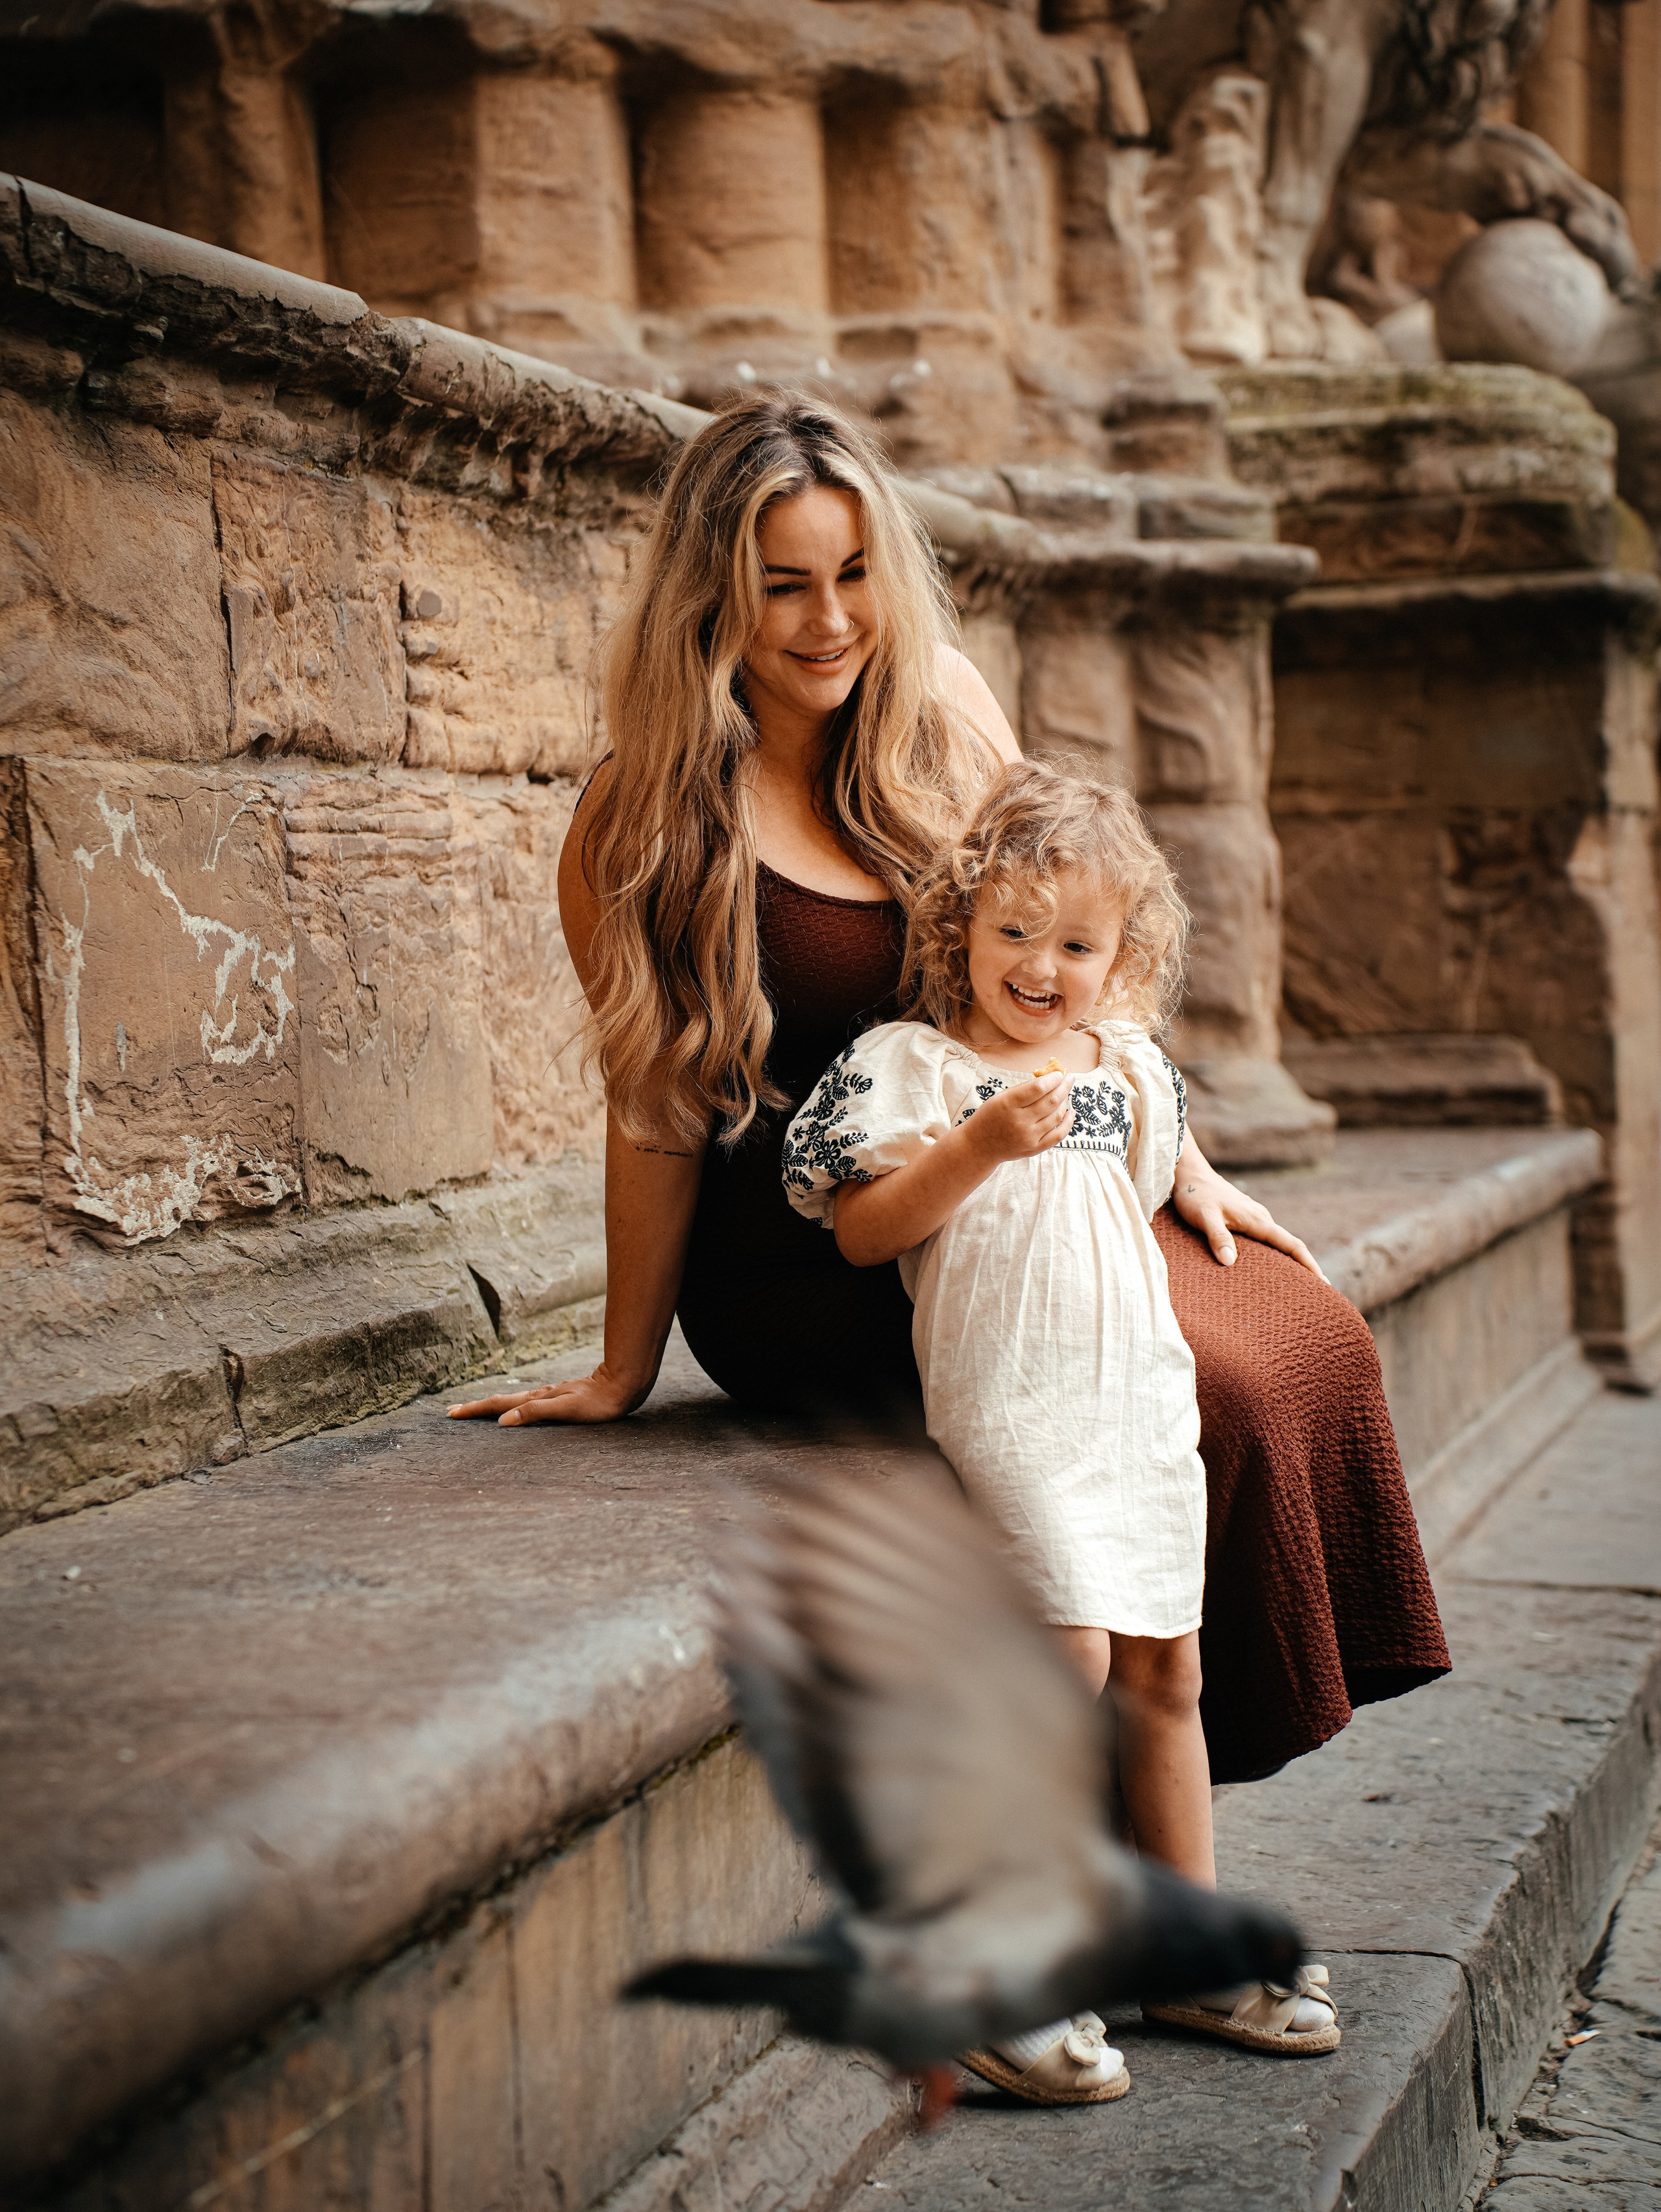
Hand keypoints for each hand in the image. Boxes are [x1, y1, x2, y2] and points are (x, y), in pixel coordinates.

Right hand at [447, 1363, 650, 1425]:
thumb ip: (535, 1413)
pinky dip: (513, 1406)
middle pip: (501, 1401)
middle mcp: (540, 1396)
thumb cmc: (598, 1403)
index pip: (499, 1405)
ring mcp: (549, 1396)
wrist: (622, 1385)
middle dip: (476, 1407)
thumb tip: (503, 1421)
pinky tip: (517, 1408)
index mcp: (537, 1400)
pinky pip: (528, 1403)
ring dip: (492, 1405)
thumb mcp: (566, 1410)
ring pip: (514, 1401)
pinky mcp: (560, 1397)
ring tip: (477, 1410)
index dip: (475, 1410)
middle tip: (453, 1412)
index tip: (452, 1413)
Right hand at [963, 1073, 1072, 1166]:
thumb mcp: (1000, 1097)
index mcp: (1008, 1104)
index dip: (1053, 1078)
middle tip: (1069, 1078)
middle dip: (1064, 1086)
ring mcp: (1028, 1137)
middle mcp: (1019, 1121)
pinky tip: (1070, 1112)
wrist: (979, 1146)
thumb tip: (1049, 1078)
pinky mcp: (1034, 1149)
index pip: (1038, 1088)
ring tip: (1066, 1093)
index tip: (1059, 1073)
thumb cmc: (990, 1116)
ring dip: (1065, 1101)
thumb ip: (1023, 1089)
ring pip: (1056, 1116)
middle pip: (1051, 1101)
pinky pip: (1058, 1135)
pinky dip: (1067, 1122)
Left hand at [1172, 1163, 1325, 1279]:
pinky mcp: (1244, 1218)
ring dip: (1289, 1261)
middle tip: (1318, 1292)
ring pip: (1278, 1242)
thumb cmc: (1196, 1195)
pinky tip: (1268, 1266)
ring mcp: (1254, 1218)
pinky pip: (1265, 1239)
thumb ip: (1218, 1237)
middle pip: (1290, 1246)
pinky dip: (1274, 1254)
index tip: (1323, 1283)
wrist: (1189, 1174)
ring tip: (1297, 1286)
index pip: (1292, 1245)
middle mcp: (1261, 1219)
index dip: (1309, 1264)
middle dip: (1305, 1267)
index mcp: (1258, 1220)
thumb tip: (1230, 1262)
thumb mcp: (1204, 1217)